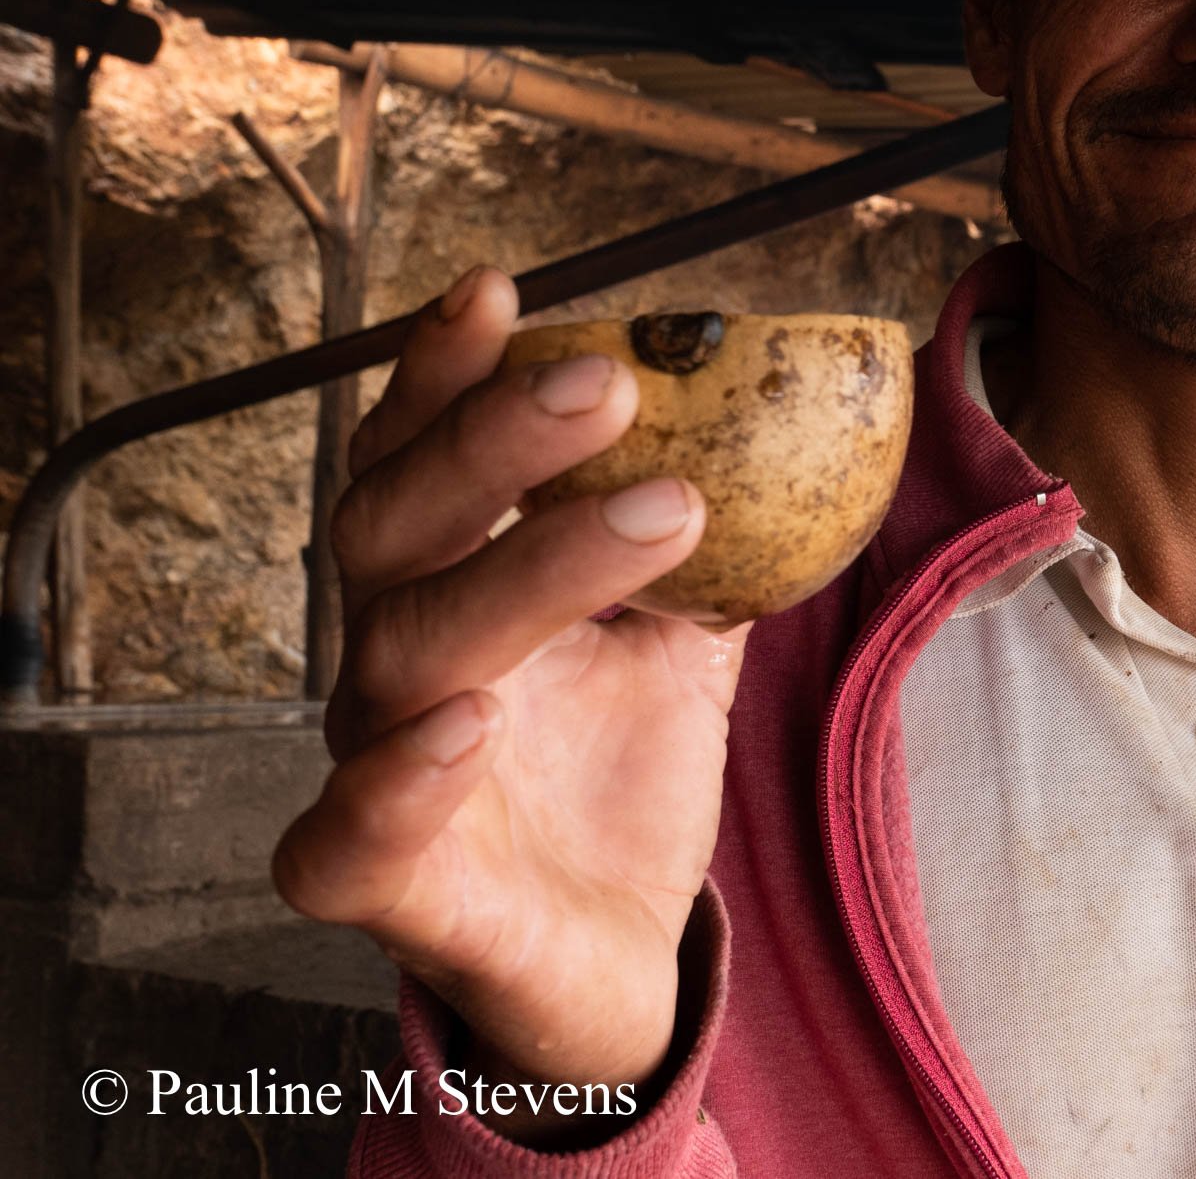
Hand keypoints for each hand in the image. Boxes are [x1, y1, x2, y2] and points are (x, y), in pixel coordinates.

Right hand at [273, 267, 748, 1098]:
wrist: (609, 955)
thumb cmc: (619, 782)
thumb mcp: (686, 648)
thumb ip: (717, 552)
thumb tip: (797, 438)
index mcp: (455, 587)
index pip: (423, 460)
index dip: (447, 376)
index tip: (507, 291)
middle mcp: (400, 661)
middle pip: (398, 525)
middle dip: (493, 444)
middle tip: (608, 384)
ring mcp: (381, 769)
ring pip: (410, 651)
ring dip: (526, 571)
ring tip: (656, 515)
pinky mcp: (389, 888)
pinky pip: (348, 838)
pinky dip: (395, 782)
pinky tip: (468, 724)